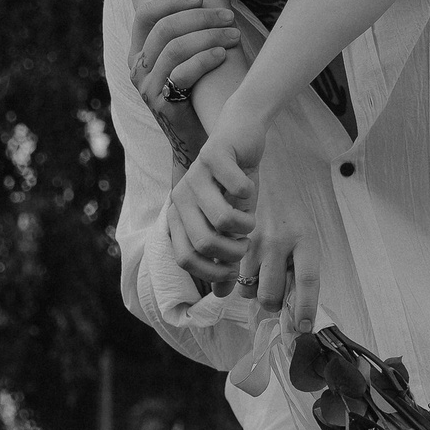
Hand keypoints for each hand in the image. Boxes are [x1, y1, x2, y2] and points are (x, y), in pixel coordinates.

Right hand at [128, 0, 239, 133]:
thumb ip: (186, 37)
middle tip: (228, 17)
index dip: (172, 1)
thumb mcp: (186, 62)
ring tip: (234, 35)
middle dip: (200, 18)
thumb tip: (209, 3)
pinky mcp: (162, 105)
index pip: (146, 15)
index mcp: (138, 54)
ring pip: (176, 48)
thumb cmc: (199, 95)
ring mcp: (147, 88)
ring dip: (209, 36)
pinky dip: (205, 59)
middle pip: (165, 28)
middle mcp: (137, 69)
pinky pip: (182, 73)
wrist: (198, 141)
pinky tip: (223, 55)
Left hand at [167, 137, 257, 287]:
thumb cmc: (236, 184)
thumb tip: (223, 294)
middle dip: (232, 252)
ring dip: (244, 226)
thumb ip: (225, 257)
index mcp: (179, 215)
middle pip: (203, 243)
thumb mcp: (232, 224)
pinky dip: (250, 194)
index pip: (184, 258)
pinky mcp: (213, 154)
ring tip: (250, 221)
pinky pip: (236, 188)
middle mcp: (180, 196)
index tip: (233, 271)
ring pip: (220, 219)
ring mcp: (194, 175)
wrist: (241, 135)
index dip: (211, 271)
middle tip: (246, 245)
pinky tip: (250, 188)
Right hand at [238, 173, 322, 330]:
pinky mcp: (235, 240)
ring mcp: (253, 241)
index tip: (303, 329)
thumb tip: (296, 312)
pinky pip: (234, 274)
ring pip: (248, 288)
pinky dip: (242, 280)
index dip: (305, 309)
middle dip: (274, 305)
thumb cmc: (292, 214)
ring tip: (264, 276)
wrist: (270, 175)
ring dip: (256, 292)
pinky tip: (249, 267)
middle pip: (271, 294)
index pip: (307, 281)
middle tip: (278, 298)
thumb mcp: (307, 238)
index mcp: (305, 239)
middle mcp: (278, 241)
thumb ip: (302, 272)